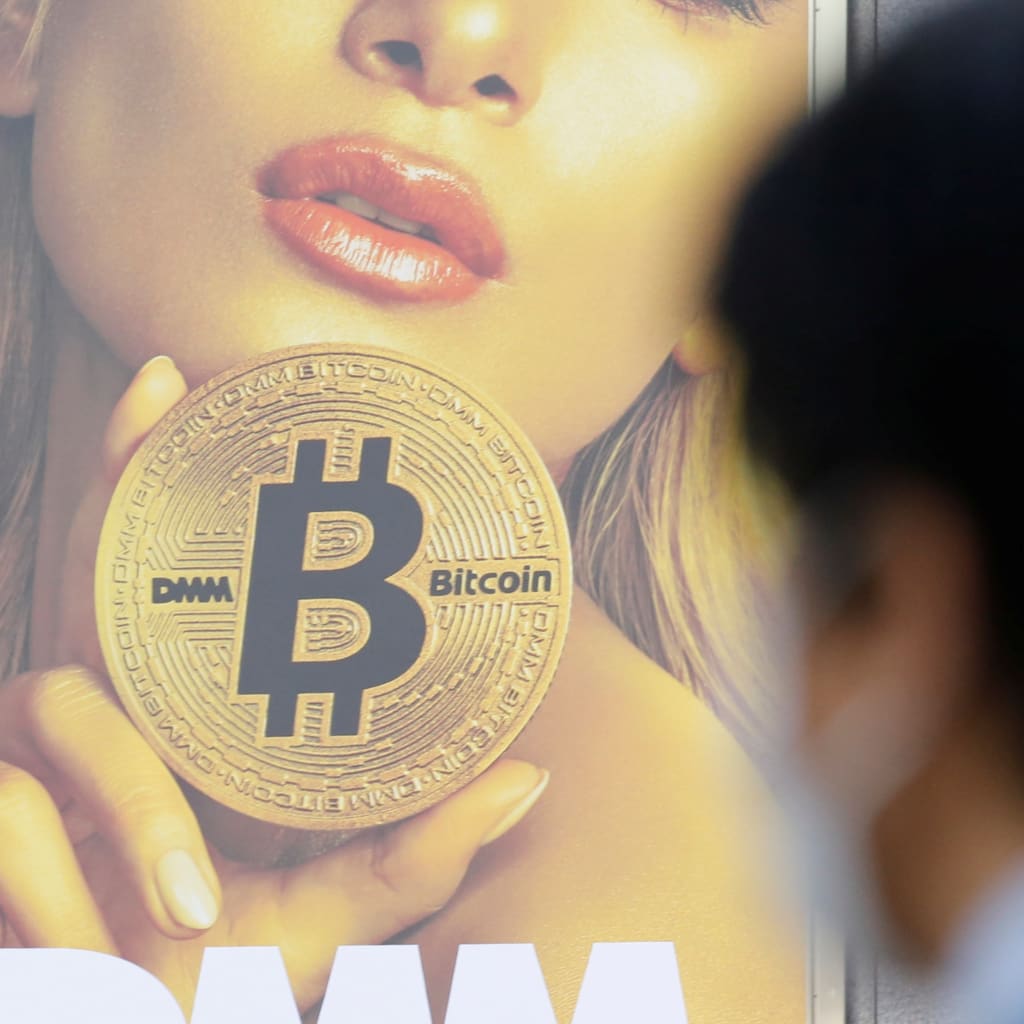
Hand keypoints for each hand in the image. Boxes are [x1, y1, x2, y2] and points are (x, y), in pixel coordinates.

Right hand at [0, 357, 548, 1012]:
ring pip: (58, 709)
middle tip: (154, 397)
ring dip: (129, 804)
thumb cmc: (236, 970)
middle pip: (91, 571)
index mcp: (177, 710)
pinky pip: (9, 821)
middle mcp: (101, 709)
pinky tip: (93, 953)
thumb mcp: (338, 907)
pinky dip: (51, 880)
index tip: (172, 376)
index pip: (158, 574)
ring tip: (185, 911)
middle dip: (114, 486)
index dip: (150, 473)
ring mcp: (28, 760)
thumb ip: (424, 851)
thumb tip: (535, 776)